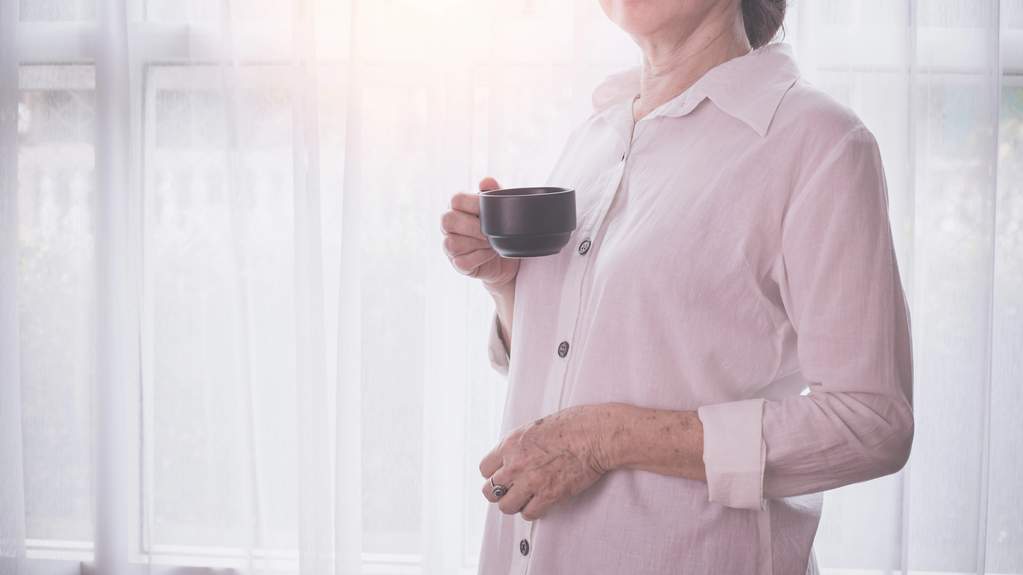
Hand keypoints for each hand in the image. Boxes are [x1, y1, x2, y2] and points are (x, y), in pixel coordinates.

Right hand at [441, 177, 519, 290]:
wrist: (508, 258)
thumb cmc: (498, 229)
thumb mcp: (499, 209)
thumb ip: (493, 193)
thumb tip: (487, 181)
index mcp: (458, 208)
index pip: (456, 200)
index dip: (472, 204)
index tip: (488, 211)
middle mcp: (449, 226)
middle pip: (447, 220)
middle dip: (472, 226)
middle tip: (489, 231)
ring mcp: (450, 246)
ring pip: (452, 242)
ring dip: (476, 244)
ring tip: (491, 244)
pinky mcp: (458, 264)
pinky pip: (461, 261)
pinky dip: (479, 258)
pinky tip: (488, 255)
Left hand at [478, 403, 622, 520]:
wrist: (595, 435)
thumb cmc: (573, 425)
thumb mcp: (536, 426)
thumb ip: (519, 445)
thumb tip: (514, 456)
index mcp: (511, 444)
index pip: (484, 468)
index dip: (493, 474)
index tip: (502, 475)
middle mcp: (516, 464)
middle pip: (489, 491)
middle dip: (499, 492)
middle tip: (511, 490)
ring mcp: (531, 481)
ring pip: (506, 507)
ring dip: (515, 504)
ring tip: (525, 498)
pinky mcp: (549, 495)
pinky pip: (529, 513)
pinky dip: (533, 510)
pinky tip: (540, 502)